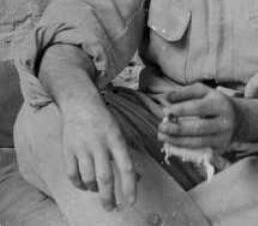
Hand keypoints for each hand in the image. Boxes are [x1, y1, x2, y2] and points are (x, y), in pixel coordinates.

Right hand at [61, 94, 136, 210]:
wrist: (80, 103)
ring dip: (94, 190)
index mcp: (116, 138)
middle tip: (112, 208)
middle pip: (105, 178)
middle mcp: (99, 144)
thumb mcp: (118, 132)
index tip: (131, 202)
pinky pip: (73, 175)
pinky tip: (84, 185)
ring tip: (97, 190)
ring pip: (88, 179)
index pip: (126, 167)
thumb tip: (135, 179)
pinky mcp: (68, 150)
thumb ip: (123, 154)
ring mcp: (82, 147)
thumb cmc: (103, 120)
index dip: (129, 187)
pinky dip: (79, 184)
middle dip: (109, 198)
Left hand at [158, 83, 237, 153]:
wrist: (238, 118)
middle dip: (177, 129)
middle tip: (161, 127)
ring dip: (177, 141)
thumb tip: (166, 98)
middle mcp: (224, 121)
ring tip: (162, 136)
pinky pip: (200, 150)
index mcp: (220, 103)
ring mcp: (223, 137)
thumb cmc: (214, 102)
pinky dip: (184, 148)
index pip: (198, 107)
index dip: (181, 110)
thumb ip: (185, 92)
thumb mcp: (203, 91)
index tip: (165, 112)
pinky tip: (172, 144)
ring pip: (198, 142)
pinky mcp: (221, 148)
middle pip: (198, 127)